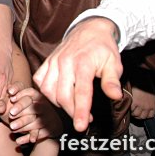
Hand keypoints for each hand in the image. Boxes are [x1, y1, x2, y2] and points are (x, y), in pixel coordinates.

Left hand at [8, 82, 62, 144]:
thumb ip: (4, 103)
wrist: (43, 124)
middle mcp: (43, 106)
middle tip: (11, 114)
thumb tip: (1, 105)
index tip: (11, 97)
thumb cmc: (22, 110)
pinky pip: (38, 135)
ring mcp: (47, 119)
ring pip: (36, 122)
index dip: (21, 93)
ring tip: (12, 127)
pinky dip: (28, 138)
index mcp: (36, 96)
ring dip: (23, 125)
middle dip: (21, 109)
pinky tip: (18, 141)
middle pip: (34, 106)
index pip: (31, 92)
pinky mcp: (47, 130)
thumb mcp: (13, 104)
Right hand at [33, 17, 123, 131]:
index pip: (81, 93)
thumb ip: (112, 81)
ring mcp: (54, 61)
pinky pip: (39, 80)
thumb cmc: (103, 48)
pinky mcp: (47, 61)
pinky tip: (57, 94)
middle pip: (62, 95)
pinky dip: (45, 91)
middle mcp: (65, 62)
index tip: (81, 127)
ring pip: (48, 90)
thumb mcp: (114, 63)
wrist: (89, 29)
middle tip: (84, 119)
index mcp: (83, 63)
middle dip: (72, 112)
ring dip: (58, 103)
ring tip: (72, 106)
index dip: (80, 112)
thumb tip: (115, 96)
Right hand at [130, 86, 154, 118]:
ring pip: (136, 114)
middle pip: (142, 116)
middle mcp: (148, 106)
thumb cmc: (146, 84)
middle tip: (133, 111)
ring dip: (132, 112)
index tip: (140, 113)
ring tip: (129, 108)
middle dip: (137, 115)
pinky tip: (127, 104)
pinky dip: (128, 108)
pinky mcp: (134, 102)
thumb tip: (144, 106)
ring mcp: (141, 105)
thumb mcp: (151, 94)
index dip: (144, 115)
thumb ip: (149, 102)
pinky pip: (130, 109)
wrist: (141, 78)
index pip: (150, 116)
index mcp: (153, 105)